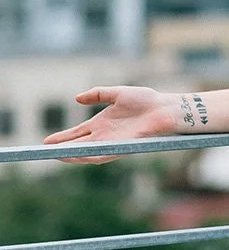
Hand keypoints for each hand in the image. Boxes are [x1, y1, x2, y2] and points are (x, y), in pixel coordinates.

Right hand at [42, 86, 178, 163]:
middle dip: (61, 149)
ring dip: (71, 154)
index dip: (62, 137)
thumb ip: (99, 94)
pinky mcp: (121, 148)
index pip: (77, 133)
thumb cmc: (145, 100)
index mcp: (102, 123)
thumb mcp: (117, 93)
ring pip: (86, 153)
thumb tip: (77, 98)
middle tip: (43, 151)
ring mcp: (112, 142)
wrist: (164, 108)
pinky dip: (87, 156)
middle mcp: (104, 135)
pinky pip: (101, 155)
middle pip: (78, 145)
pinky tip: (76, 156)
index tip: (46, 141)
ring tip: (55, 155)